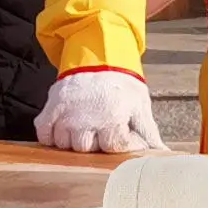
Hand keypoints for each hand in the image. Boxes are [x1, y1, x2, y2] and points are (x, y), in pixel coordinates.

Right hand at [35, 69, 165, 153]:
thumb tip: (163, 153)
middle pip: (85, 149)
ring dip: (72, 138)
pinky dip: (52, 135)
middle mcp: (86, 119)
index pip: (112, 148)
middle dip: (94, 141)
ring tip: (83, 124)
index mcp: (112, 118)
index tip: (119, 130)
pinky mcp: (50, 109)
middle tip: (100, 126)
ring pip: (64, 145)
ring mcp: (65, 115)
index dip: (117, 142)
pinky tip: (64, 126)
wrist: (98, 55)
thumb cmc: (122, 83)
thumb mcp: (140, 105)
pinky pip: (45, 135)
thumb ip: (148, 132)